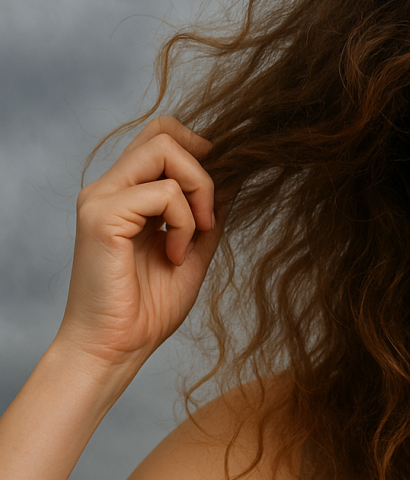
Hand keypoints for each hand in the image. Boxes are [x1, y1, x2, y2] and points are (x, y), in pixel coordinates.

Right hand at [55, 117, 225, 368]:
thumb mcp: (195, 247)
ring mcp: (101, 199)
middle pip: (164, 131)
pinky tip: (174, 254)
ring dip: (197, 191)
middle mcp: (109, 187)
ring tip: (194, 235)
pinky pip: (162, 192)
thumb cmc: (149, 306)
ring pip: (164, 150)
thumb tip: (238, 176)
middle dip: (203, 169)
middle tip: (208, 216)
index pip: (161, 134)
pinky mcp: (101, 217)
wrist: (116, 348)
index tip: (212, 197)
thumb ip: (210, 211)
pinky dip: (183, 222)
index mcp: (127, 191)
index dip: (198, 149)